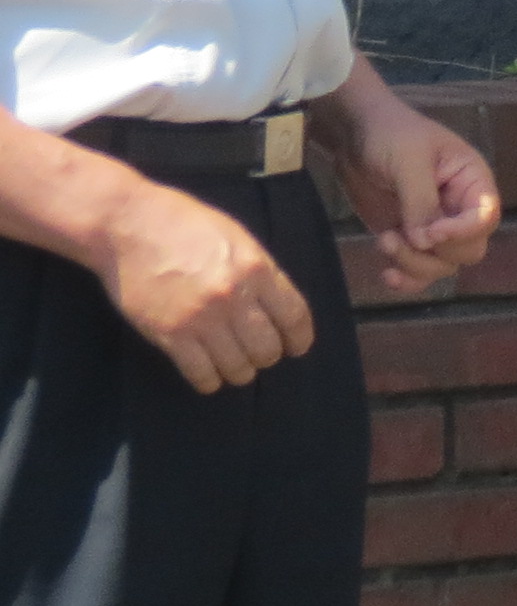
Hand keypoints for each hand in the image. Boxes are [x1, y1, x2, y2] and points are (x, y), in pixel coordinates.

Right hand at [97, 174, 313, 393]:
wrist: (126, 224)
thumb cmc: (184, 224)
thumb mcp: (237, 239)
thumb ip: (260, 273)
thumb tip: (279, 307)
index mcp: (257, 270)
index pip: (295, 317)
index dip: (299, 339)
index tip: (296, 347)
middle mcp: (234, 297)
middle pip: (267, 348)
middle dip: (266, 357)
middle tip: (257, 356)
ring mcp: (201, 318)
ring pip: (237, 367)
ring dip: (239, 372)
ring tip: (233, 367)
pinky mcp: (169, 334)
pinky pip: (201, 373)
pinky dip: (209, 381)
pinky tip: (209, 377)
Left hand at [318, 84, 500, 297]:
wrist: (355, 135)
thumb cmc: (390, 134)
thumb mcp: (408, 160)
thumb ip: (419, 201)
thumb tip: (425, 243)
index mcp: (472, 183)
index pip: (485, 218)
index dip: (463, 232)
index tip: (431, 234)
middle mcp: (460, 210)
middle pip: (468, 250)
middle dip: (435, 253)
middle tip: (399, 237)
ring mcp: (435, 227)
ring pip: (443, 265)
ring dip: (414, 264)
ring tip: (384, 241)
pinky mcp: (410, 239)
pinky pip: (419, 271)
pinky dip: (407, 279)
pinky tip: (387, 275)